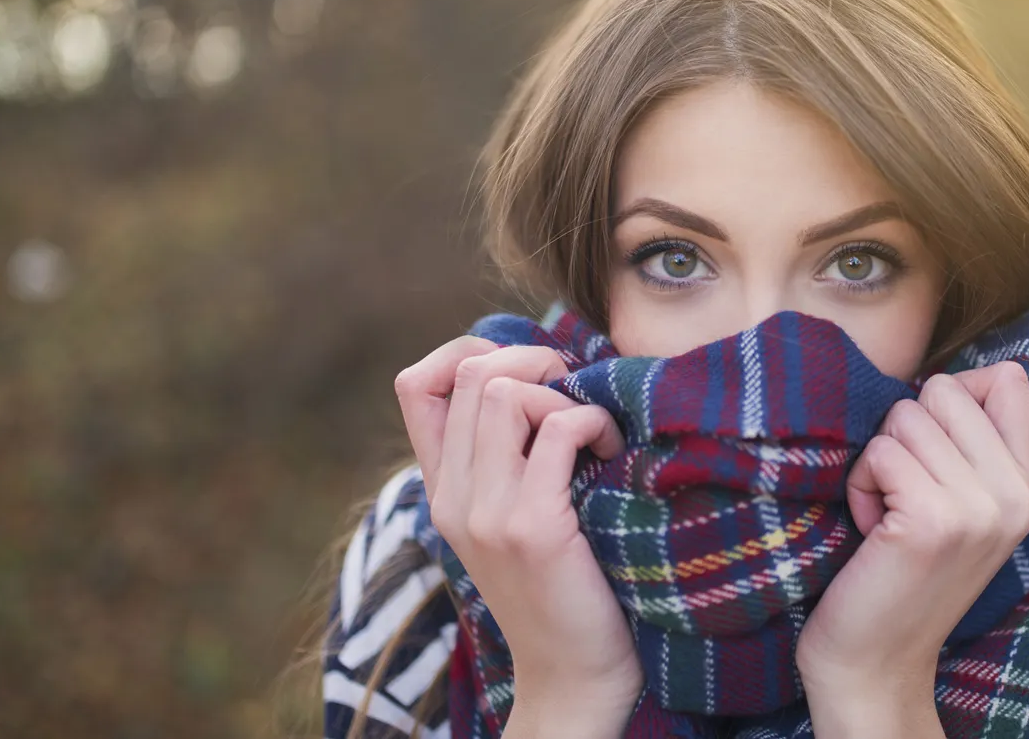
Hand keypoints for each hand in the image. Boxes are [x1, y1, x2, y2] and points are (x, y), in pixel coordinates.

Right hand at [394, 339, 642, 735]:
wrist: (573, 675)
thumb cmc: (562, 586)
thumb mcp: (513, 517)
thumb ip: (506, 457)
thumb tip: (537, 375)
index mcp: (442, 489)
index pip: (416, 384)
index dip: (469, 352)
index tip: (528, 373)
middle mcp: (452, 497)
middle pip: (470, 373)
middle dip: (534, 362)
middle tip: (576, 394)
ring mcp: (487, 512)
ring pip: (504, 390)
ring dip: (564, 393)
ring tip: (594, 430)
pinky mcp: (532, 526)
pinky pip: (560, 427)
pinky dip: (594, 421)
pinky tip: (612, 450)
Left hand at [794, 363, 1028, 735]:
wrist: (877, 660)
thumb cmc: (902, 568)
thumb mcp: (961, 503)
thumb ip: (974, 442)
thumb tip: (963, 373)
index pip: (1008, 379)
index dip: (953, 398)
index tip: (935, 455)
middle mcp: (1018, 495)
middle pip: (944, 389)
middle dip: (905, 434)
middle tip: (905, 495)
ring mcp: (980, 508)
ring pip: (904, 417)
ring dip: (878, 463)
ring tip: (889, 516)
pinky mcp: (933, 520)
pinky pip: (879, 452)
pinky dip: (861, 485)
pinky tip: (874, 531)